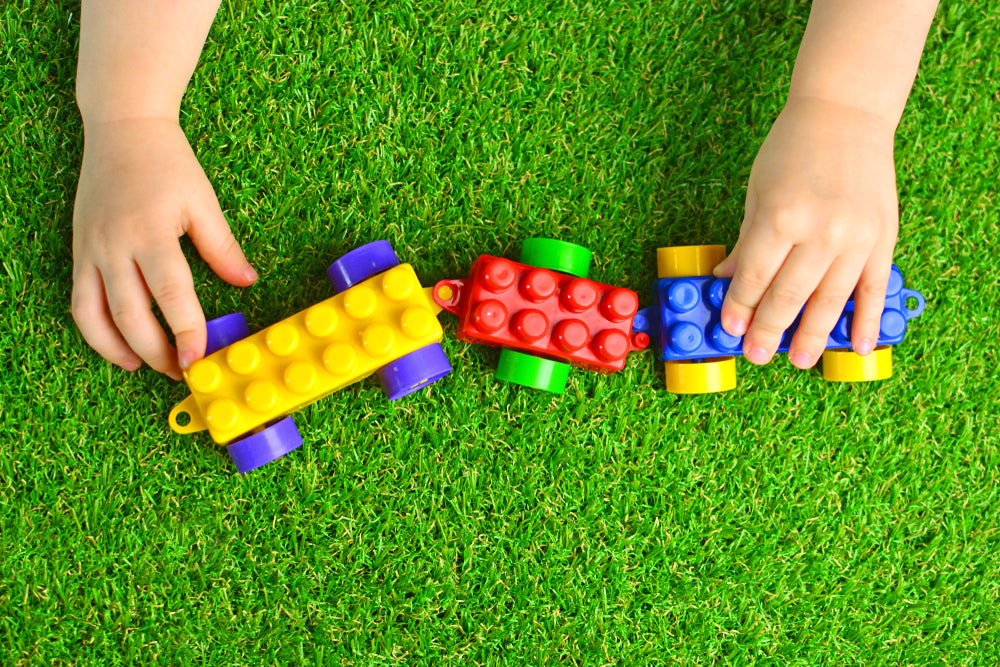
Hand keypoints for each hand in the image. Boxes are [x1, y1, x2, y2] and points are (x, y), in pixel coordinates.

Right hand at [71, 118, 256, 378]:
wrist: (122, 129)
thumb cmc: (168, 163)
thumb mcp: (203, 202)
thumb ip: (222, 247)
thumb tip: (247, 282)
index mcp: (151, 233)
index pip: (171, 295)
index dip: (186, 332)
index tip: (200, 357)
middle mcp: (115, 246)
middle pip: (131, 315)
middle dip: (158, 351)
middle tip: (183, 371)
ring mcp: (91, 250)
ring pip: (97, 316)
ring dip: (121, 350)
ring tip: (149, 368)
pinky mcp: (79, 251)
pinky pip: (81, 302)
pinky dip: (96, 332)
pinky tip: (119, 347)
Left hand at [713, 96, 898, 368]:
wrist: (845, 115)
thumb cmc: (792, 151)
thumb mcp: (757, 194)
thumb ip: (747, 243)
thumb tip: (726, 281)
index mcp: (781, 218)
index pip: (755, 278)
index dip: (740, 308)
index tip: (730, 330)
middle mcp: (821, 232)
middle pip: (789, 296)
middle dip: (769, 330)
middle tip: (757, 355)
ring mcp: (856, 238)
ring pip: (830, 301)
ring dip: (813, 336)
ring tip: (799, 361)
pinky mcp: (882, 239)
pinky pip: (873, 289)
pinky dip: (864, 320)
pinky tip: (856, 346)